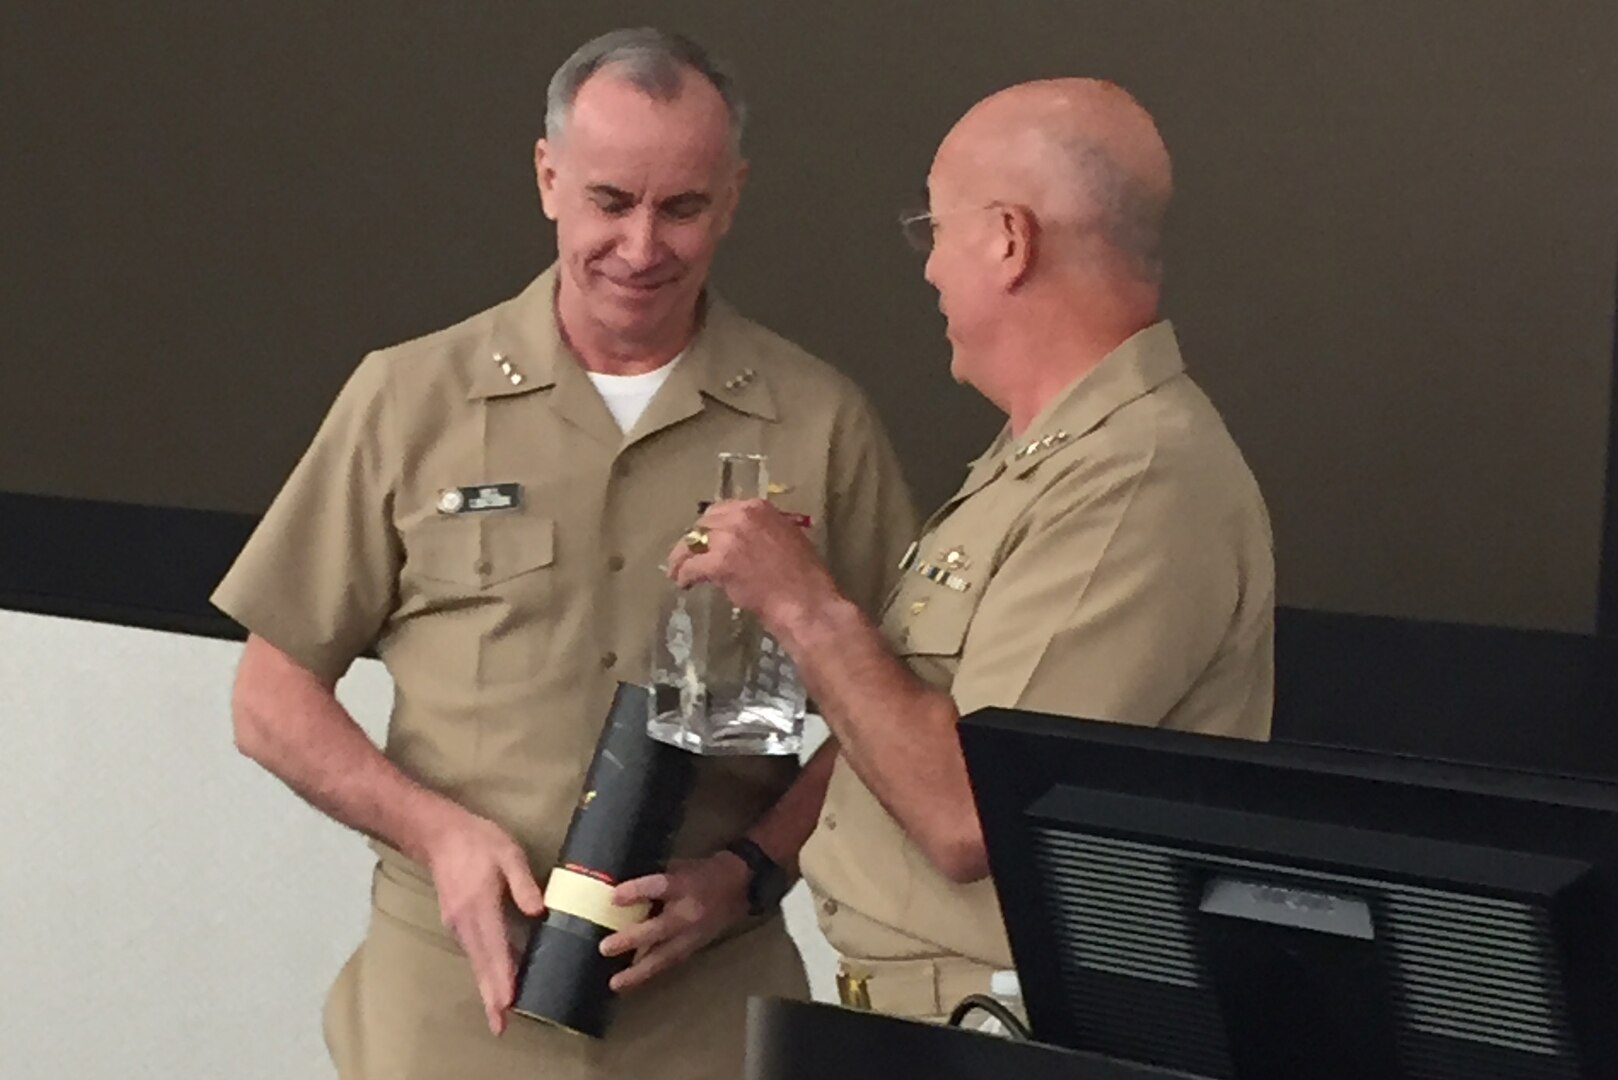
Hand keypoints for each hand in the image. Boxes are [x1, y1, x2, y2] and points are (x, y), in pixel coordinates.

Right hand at [422, 809, 545, 1034]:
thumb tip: (540, 912)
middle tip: (500, 1025)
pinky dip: (484, 970)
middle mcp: (464, 921)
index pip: (494, 947)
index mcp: (480, 905)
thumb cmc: (478, 842)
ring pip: (476, 961)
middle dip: (491, 996)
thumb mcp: (508, 853)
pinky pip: (474, 952)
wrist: (439, 835)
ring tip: (500, 1012)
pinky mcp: (456, 923)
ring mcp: (457, 924)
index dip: (502, 976)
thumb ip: (524, 884)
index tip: (508, 1002)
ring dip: (488, 987)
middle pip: (481, 964)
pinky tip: (496, 980)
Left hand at [598, 852, 751, 991]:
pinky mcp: (694, 947)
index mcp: (684, 885)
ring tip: (616, 983)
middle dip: (631, 940)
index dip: (637, 891)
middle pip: (658, 929)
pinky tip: (633, 982)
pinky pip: (670, 962)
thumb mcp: (679, 866)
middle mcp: (688, 912)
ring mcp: (692, 934)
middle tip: (605, 948)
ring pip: (664, 956)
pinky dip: (651, 972)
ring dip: (638, 971)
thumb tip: (617, 890)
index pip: (659, 886)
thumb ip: (652, 880)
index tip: (613, 898)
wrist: (739, 887)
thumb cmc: (702, 872)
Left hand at [667, 499, 840, 635]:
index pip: (722, 510)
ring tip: (677, 572)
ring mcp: (729, 538)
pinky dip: (684, 576)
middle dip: (695, 540)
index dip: (711, 526)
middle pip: (704, 523)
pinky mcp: (719, 563)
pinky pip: (691, 567)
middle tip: (689, 555)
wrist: (806, 602)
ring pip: (692, 543)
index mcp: (759, 508)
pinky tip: (684, 584)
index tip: (707, 539)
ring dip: (682, 558)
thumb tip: (743, 542)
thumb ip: (762, 533)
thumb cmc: (805, 578)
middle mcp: (741, 516)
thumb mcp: (787, 540)